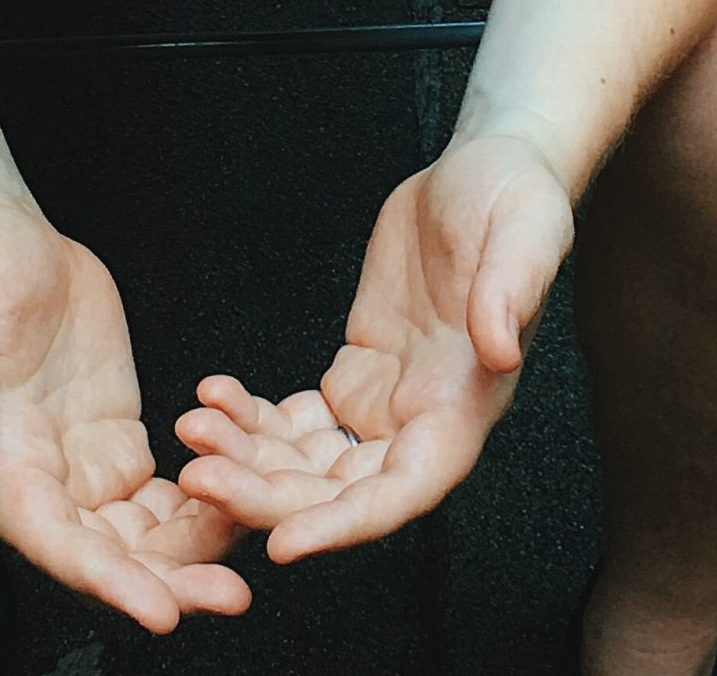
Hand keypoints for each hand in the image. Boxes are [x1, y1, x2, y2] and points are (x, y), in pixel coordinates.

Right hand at [0, 200, 251, 629]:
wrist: (2, 234)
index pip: (48, 535)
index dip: (102, 577)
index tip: (158, 611)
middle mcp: (39, 473)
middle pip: (103, 553)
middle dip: (164, 582)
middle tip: (230, 595)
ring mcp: (79, 459)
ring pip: (139, 533)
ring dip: (192, 552)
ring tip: (251, 557)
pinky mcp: (113, 434)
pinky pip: (161, 491)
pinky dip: (203, 503)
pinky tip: (246, 501)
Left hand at [176, 135, 572, 557]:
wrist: (483, 172)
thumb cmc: (516, 199)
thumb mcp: (526, 233)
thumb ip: (511, 293)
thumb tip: (500, 349)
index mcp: (466, 405)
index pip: (404, 491)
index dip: (345, 525)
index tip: (285, 544)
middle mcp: (424, 420)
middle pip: (340, 493)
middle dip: (268, 496)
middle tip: (198, 477)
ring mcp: (386, 402)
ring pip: (308, 465)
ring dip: (247, 460)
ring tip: (191, 429)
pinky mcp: (358, 372)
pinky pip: (296, 422)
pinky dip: (250, 419)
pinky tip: (212, 396)